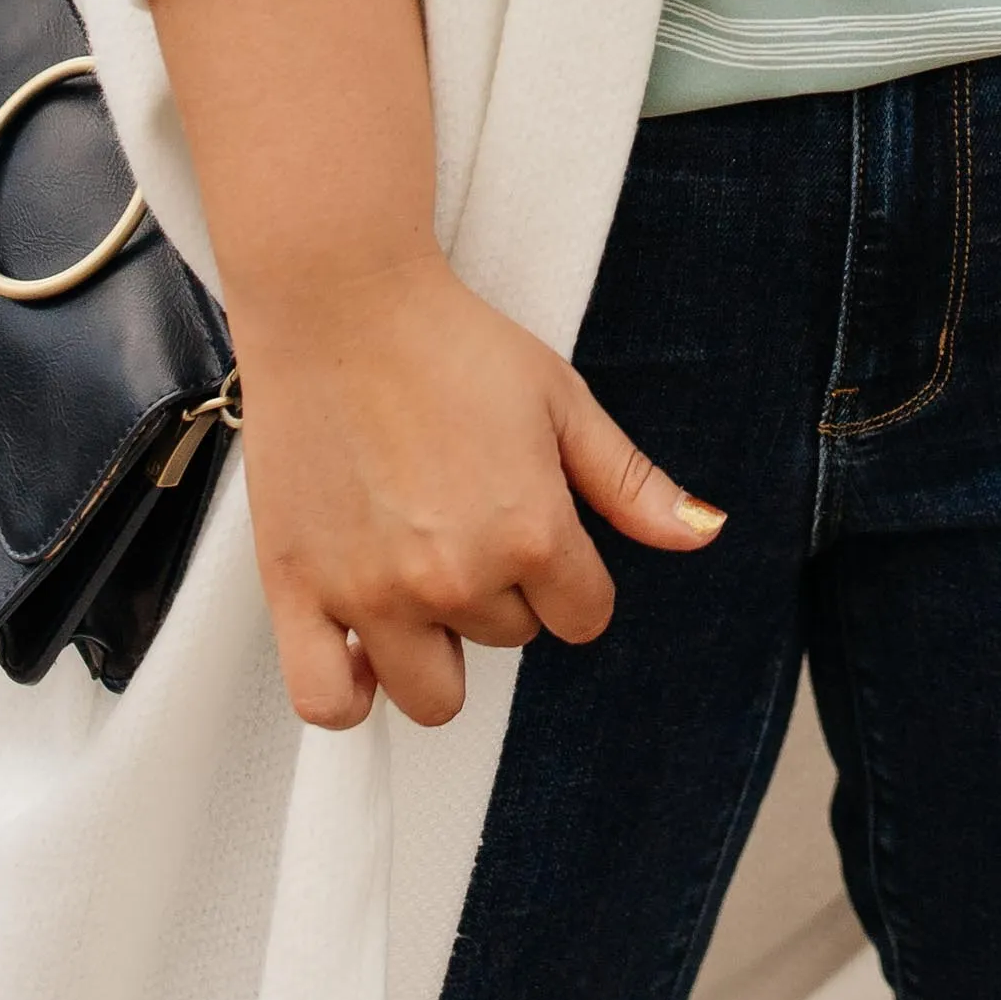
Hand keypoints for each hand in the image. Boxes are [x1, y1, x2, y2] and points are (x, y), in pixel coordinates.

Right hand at [232, 244, 721, 734]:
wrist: (338, 299)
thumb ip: (630, 482)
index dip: (568, 576)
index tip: (533, 531)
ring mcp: (372, 592)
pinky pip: (324, 700)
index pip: (582, 618)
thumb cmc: (448, 340)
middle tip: (464, 519)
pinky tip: (363, 646)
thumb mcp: (561, 400)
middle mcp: (456, 576)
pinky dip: (347, 692)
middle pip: (508, 639)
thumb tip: (704, 533)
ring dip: (435, 647)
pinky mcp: (297, 590)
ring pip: (432, 693)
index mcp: (532, 533)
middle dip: (499, 592)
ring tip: (417, 581)